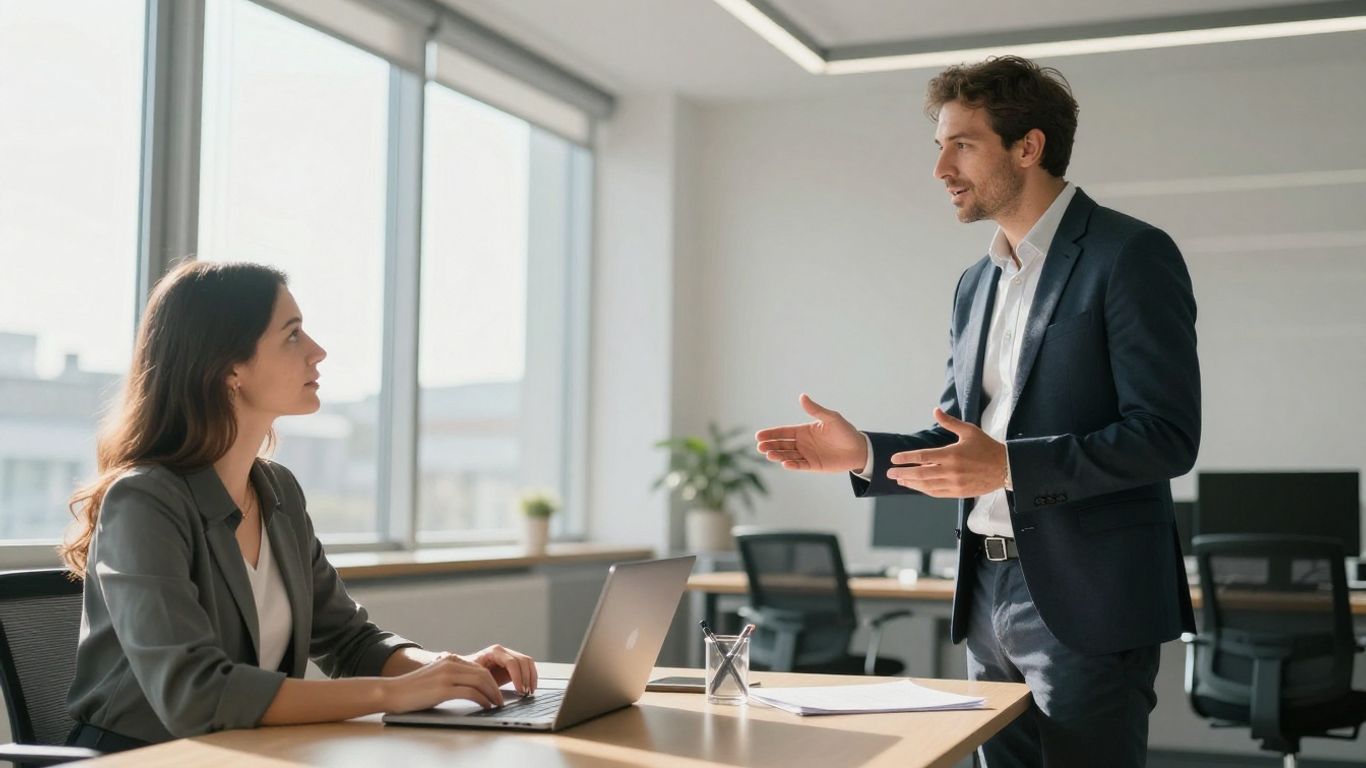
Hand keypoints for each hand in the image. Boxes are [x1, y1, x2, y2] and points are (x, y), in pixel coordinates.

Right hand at [381, 652, 504, 712]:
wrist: (392, 691)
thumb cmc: (413, 689)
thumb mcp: (436, 677)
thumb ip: (452, 677)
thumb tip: (471, 687)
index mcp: (450, 660)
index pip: (479, 668)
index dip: (491, 680)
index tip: (496, 691)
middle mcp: (450, 664)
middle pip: (483, 673)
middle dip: (495, 687)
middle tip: (500, 699)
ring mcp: (447, 676)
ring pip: (480, 681)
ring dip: (492, 694)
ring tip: (496, 704)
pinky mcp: (443, 689)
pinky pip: (471, 692)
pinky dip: (482, 699)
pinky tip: (485, 706)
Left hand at [462, 644, 537, 696]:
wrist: (468, 674)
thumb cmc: (469, 675)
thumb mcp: (476, 677)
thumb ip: (487, 681)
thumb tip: (496, 691)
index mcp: (494, 652)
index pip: (511, 662)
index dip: (517, 676)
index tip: (520, 689)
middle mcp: (503, 651)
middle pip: (522, 661)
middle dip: (526, 678)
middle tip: (525, 693)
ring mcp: (509, 654)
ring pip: (528, 662)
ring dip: (531, 677)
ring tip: (529, 691)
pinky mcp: (514, 662)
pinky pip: (528, 666)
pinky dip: (532, 676)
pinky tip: (531, 687)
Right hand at [755, 394, 867, 472]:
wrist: (859, 448)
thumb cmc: (845, 431)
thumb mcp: (831, 418)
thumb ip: (816, 410)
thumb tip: (802, 396)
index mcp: (803, 431)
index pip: (783, 432)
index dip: (771, 433)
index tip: (759, 435)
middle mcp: (802, 444)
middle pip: (782, 445)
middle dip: (770, 445)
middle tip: (760, 446)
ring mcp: (807, 455)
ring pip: (788, 455)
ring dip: (778, 455)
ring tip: (769, 454)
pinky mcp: (814, 466)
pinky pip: (800, 465)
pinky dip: (792, 465)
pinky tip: (784, 463)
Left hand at [885, 408, 1006, 497]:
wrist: (1005, 468)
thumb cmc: (986, 447)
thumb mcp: (969, 431)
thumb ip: (950, 422)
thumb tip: (935, 411)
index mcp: (951, 454)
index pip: (922, 457)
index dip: (906, 458)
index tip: (894, 459)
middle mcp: (951, 471)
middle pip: (920, 474)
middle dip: (903, 473)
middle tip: (890, 473)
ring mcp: (954, 484)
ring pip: (927, 486)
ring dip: (911, 484)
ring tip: (900, 481)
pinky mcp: (959, 493)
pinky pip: (937, 493)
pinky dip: (924, 490)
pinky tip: (917, 487)